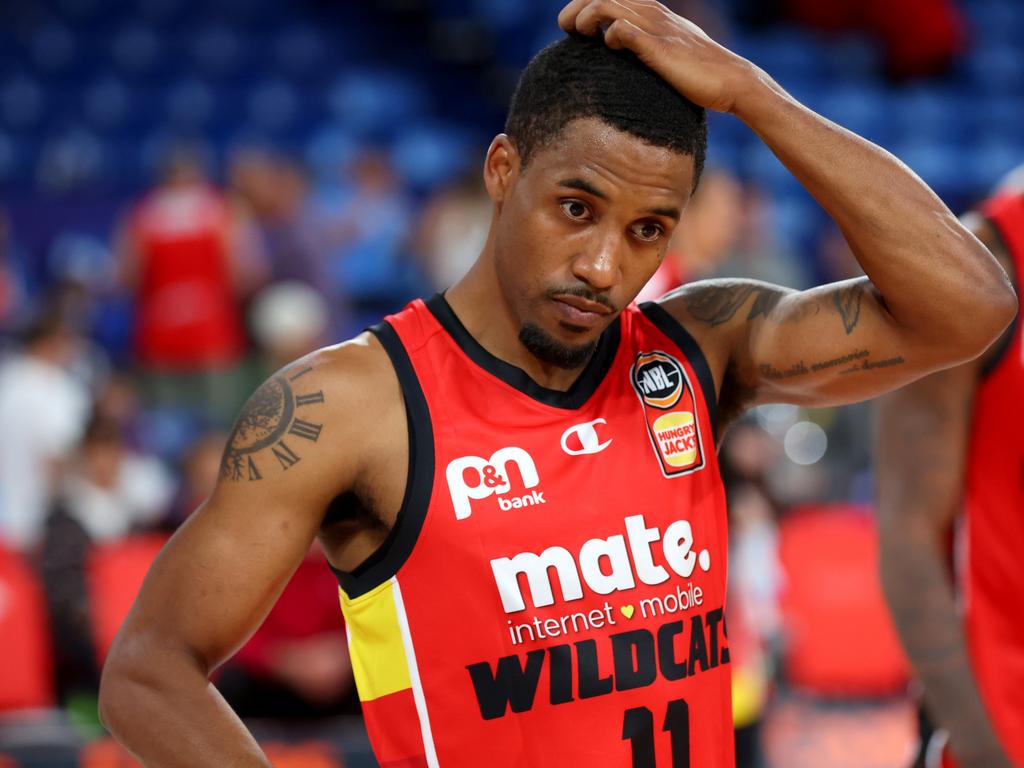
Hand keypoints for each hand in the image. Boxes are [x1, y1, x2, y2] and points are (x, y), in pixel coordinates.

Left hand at [557, 0, 754, 113]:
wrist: (732, 82)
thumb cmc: (700, 73)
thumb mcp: (670, 51)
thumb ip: (647, 47)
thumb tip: (626, 58)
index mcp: (652, 12)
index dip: (586, 2)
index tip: (573, 25)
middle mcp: (652, 13)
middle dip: (576, 7)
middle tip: (566, 28)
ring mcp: (656, 28)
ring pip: (607, 5)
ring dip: (586, 18)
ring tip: (578, 35)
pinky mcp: (659, 48)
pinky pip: (623, 30)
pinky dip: (610, 35)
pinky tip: (610, 47)